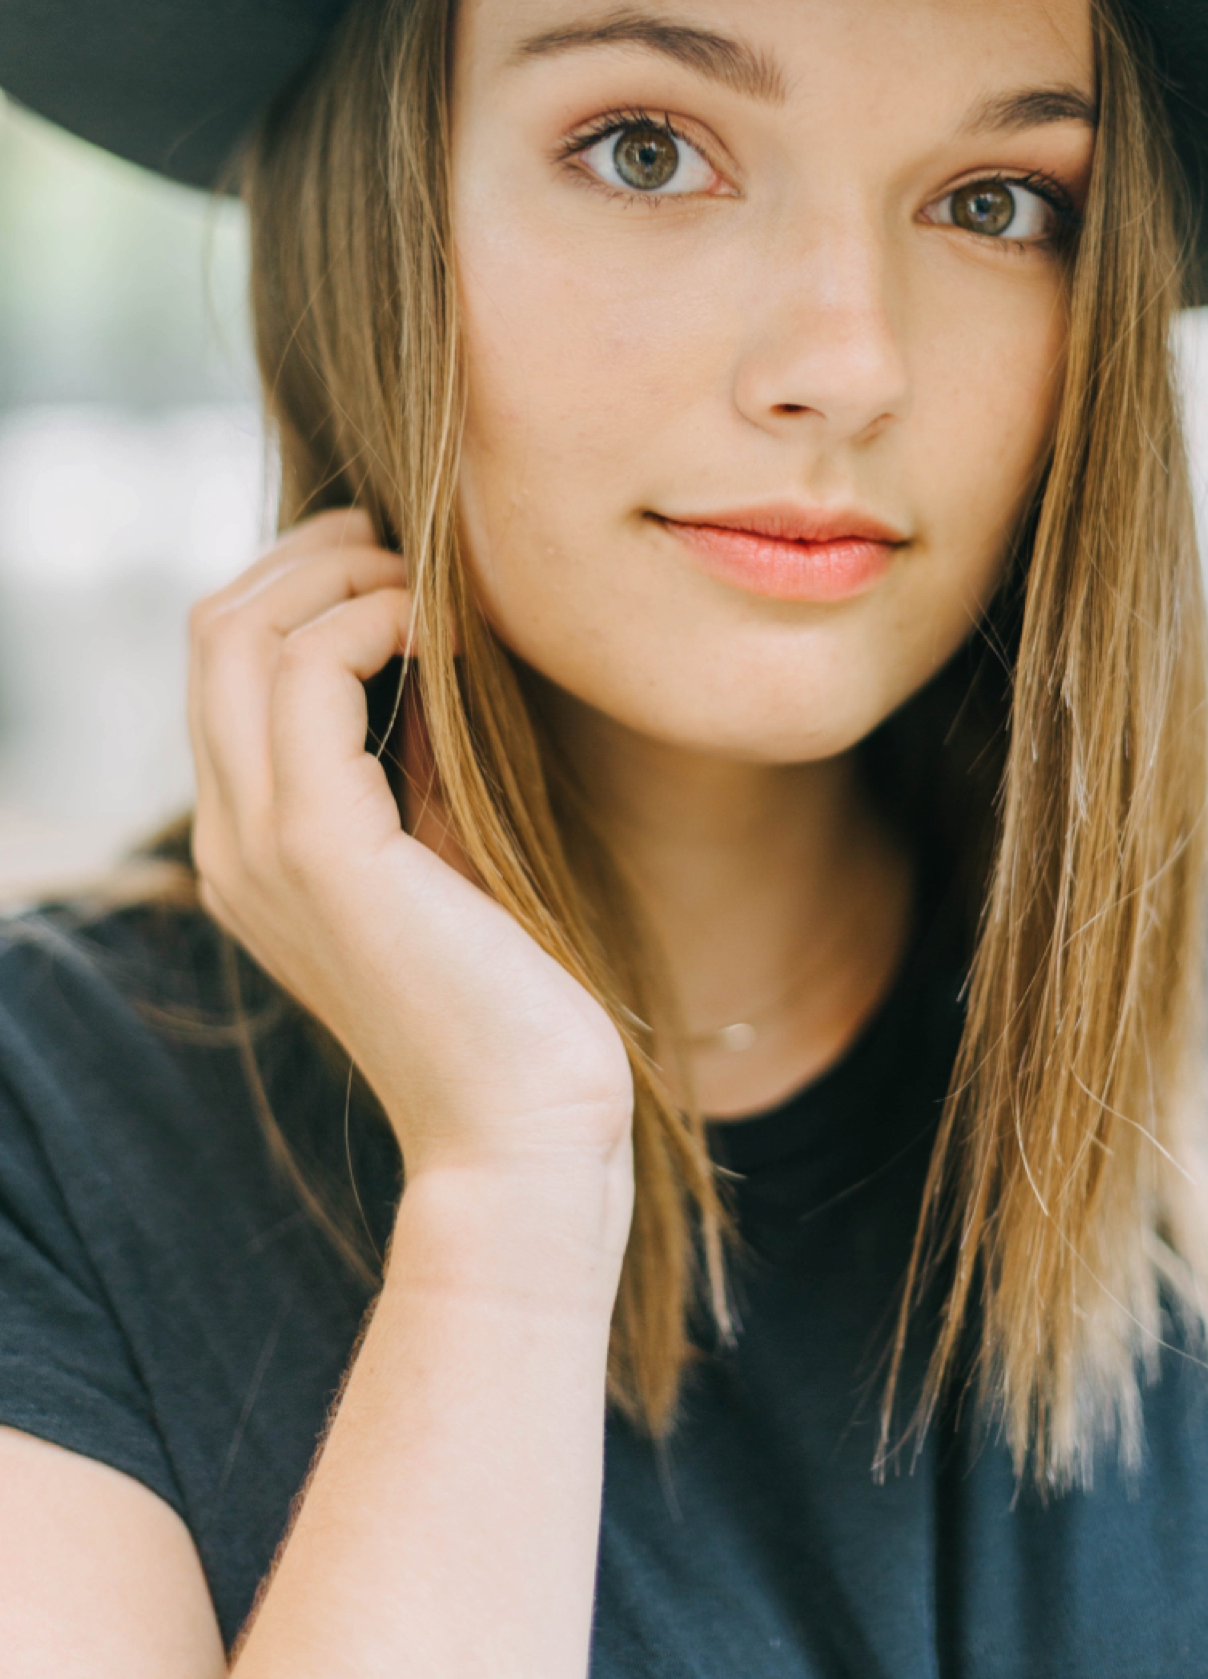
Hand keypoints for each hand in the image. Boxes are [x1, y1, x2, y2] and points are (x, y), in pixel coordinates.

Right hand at [188, 510, 634, 1213]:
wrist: (523, 1126)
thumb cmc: (510, 994)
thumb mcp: (445, 848)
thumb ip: (410, 760)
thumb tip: (428, 646)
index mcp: (253, 843)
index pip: (223, 665)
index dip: (301, 586)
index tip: (399, 570)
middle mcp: (231, 840)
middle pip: (212, 627)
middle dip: (311, 558)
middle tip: (410, 552)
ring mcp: (261, 844)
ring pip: (239, 632)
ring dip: (345, 579)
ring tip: (434, 594)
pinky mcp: (320, 848)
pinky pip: (308, 673)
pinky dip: (376, 624)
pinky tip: (450, 642)